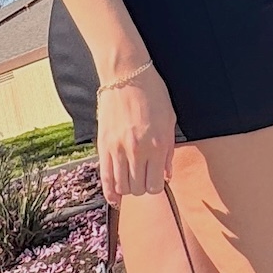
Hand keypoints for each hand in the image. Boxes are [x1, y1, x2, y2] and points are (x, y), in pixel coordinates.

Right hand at [96, 64, 176, 204]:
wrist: (126, 75)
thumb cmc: (152, 94)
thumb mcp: (169, 121)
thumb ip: (169, 152)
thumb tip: (167, 175)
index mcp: (157, 145)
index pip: (155, 185)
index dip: (156, 186)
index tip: (155, 179)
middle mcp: (137, 151)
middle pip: (138, 188)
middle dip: (142, 187)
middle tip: (143, 177)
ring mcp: (118, 149)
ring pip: (121, 186)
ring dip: (127, 188)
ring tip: (130, 180)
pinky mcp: (103, 145)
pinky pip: (104, 177)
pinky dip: (110, 191)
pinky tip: (114, 198)